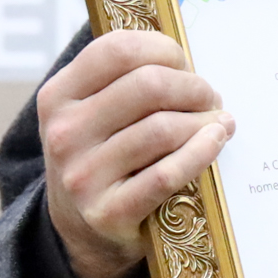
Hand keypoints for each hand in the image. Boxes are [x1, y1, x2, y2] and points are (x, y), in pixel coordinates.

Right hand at [38, 30, 232, 277]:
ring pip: (163, 128)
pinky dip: (202, 152)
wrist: (82, 227)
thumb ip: (127, 78)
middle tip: (210, 97)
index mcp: (58, 96)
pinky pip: (168, 174)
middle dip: (193, 87)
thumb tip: (188, 54)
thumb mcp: (95, 111)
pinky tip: (216, 141)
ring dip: (204, 121)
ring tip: (218, 122)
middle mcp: (64, 133)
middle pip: (148, 85)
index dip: (164, 49)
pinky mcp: (107, 212)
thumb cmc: (105, 152)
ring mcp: (82, 175)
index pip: (118, 50)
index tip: (185, 63)